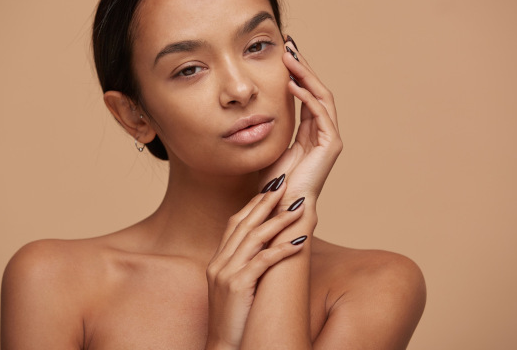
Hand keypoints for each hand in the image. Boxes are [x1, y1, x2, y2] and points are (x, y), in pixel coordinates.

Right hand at [205, 181, 307, 348]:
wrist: (224, 347)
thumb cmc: (235, 319)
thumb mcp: (236, 287)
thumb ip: (246, 265)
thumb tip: (268, 248)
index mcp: (218, 261)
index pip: (235, 223)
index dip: (253, 203)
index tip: (270, 188)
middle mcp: (219, 263)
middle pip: (244, 223)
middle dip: (265, 202)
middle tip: (284, 183)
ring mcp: (226, 274)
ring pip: (254, 238)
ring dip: (278, 220)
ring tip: (298, 207)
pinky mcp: (238, 287)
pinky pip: (263, 261)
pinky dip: (281, 249)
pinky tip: (299, 242)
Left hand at [261, 38, 341, 206]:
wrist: (280, 207)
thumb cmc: (271, 183)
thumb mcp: (268, 145)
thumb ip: (268, 126)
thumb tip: (252, 106)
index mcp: (310, 131)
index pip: (306, 94)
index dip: (296, 72)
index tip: (283, 52)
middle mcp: (323, 131)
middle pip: (316, 89)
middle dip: (303, 66)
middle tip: (289, 44)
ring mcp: (330, 138)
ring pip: (321, 96)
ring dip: (306, 76)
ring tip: (289, 58)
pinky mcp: (331, 145)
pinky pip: (320, 114)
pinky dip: (307, 98)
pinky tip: (291, 85)